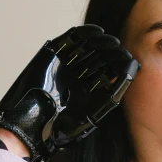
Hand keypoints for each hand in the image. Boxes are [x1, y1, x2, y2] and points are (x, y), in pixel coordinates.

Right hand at [0, 25, 140, 161]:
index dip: (121, 64)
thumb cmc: (60, 128)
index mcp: (90, 90)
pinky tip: (99, 33)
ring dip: (103, 41)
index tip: (130, 61)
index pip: (110, 71)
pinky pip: (73, 38)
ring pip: (90, 45)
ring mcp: (68, 63)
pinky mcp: (54, 53)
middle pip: (103, 56)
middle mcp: (80, 75)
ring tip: (112, 42)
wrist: (30, 126)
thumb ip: (112, 97)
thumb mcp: (93, 117)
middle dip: (113, 52)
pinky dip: (87, 32)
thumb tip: (131, 75)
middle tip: (120, 50)